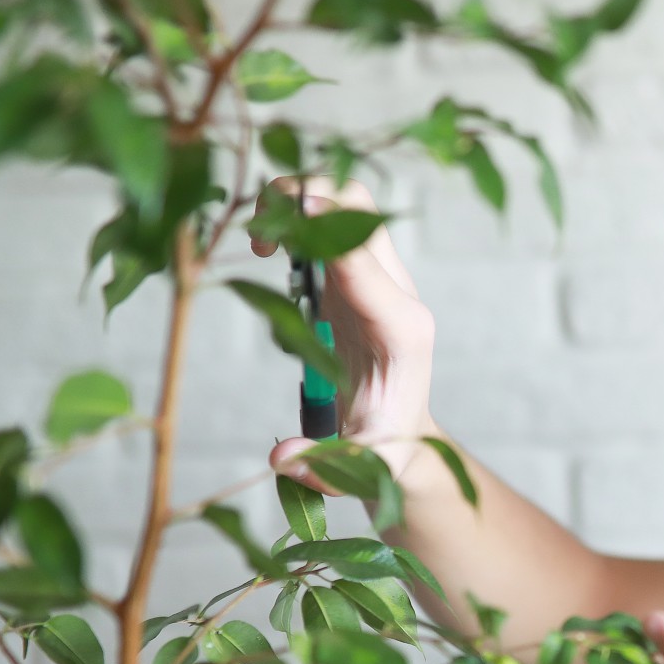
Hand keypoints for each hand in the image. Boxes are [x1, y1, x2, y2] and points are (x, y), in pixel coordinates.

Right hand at [250, 176, 439, 492]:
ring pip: (345, 204)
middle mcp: (397, 292)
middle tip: (257, 236)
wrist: (406, 441)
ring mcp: (379, 279)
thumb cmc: (386, 451)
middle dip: (305, 197)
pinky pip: (331, 224)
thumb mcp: (362, 466)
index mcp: (402, 328)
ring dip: (298, 202)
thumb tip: (280, 458)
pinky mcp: (359, 279)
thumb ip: (326, 463)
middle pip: (358, 207)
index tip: (278, 220)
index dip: (322, 228)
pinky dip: (296, 218)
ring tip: (260, 244)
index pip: (362, 257)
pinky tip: (269, 251)